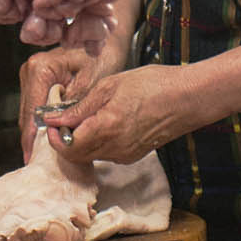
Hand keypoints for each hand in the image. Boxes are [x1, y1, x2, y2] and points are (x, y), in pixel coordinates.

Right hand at [18, 44, 120, 160]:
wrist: (105, 40)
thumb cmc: (101, 55)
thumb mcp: (91, 82)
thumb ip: (74, 105)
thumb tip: (61, 128)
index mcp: (41, 69)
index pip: (33, 111)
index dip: (32, 138)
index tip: (33, 158)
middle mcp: (31, 70)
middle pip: (28, 114)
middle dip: (33, 139)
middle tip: (37, 162)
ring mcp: (32, 75)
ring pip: (30, 113)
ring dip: (37, 133)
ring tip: (42, 156)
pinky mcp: (37, 81)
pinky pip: (36, 107)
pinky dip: (43, 123)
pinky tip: (50, 138)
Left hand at [45, 66, 199, 166]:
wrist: (188, 97)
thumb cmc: (153, 84)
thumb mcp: (111, 85)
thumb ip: (81, 106)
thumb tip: (56, 119)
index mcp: (106, 128)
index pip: (67, 147)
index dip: (55, 137)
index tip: (53, 121)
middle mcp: (115, 148)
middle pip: (76, 156)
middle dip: (65, 140)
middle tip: (65, 118)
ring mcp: (125, 155)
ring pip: (91, 155)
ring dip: (81, 141)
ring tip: (86, 116)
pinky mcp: (133, 155)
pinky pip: (106, 153)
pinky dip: (97, 142)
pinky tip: (104, 121)